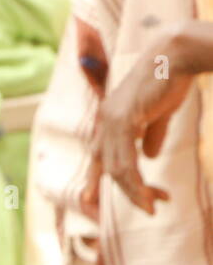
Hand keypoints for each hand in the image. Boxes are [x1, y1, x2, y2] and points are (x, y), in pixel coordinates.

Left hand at [93, 27, 195, 213]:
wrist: (176, 56)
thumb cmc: (169, 80)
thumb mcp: (159, 112)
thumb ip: (151, 134)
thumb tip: (150, 155)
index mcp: (109, 119)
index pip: (97, 155)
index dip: (93, 178)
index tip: (89, 199)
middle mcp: (104, 121)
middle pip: (105, 166)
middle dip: (126, 191)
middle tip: (148, 208)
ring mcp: (111, 120)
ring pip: (116, 168)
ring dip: (134, 191)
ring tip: (152, 207)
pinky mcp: (123, 120)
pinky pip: (125, 160)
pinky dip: (135, 182)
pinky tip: (147, 194)